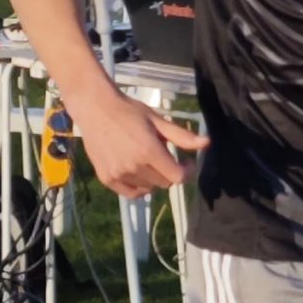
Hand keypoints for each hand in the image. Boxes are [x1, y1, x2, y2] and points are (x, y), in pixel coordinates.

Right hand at [78, 93, 209, 196]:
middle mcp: (133, 166)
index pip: (177, 177)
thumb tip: (207, 143)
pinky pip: (131, 193)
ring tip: (145, 158)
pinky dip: (139, 187)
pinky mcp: (106, 178)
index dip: (187, 171)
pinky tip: (138, 172)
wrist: (95, 108)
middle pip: (164, 183)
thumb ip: (182, 137)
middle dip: (169, 171)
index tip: (186, 162)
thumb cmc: (129, 111)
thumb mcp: (158, 121)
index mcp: (149, 151)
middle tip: (161, 153)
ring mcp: (118, 174)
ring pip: (149, 188)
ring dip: (153, 177)